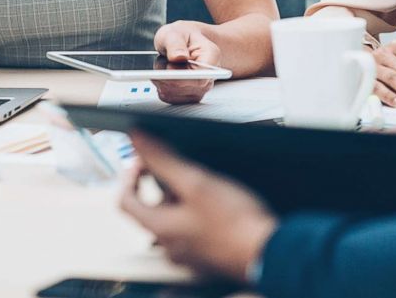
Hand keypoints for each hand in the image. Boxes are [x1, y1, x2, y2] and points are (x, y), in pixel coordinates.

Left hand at [121, 133, 277, 281]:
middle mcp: (170, 245)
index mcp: (160, 228)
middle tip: (182, 167)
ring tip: (205, 183)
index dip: (130, 176)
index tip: (144, 160)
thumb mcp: (196, 182)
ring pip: (175, 220)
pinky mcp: (209, 257)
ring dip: (182, 198)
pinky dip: (199, 214)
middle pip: (151, 209)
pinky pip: (194, 231)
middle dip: (162, 184)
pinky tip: (220, 204)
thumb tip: (138, 139)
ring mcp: (190, 255)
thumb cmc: (235, 222)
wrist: (270, 252)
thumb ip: (163, 159)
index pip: (126, 200)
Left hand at [152, 22, 221, 103]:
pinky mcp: (187, 96)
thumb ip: (175, 44)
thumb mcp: (175, 32)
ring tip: (165, 64)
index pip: (200, 78)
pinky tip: (163, 74)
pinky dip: (160, 86)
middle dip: (166, 75)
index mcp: (211, 57)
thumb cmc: (182, 36)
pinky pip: (168, 97)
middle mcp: (208, 76)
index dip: (181, 78)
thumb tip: (178, 57)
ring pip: (173, 93)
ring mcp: (199, 89)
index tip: (167, 70)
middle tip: (163, 59)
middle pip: (183, 88)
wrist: (185, 41)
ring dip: (162, 80)